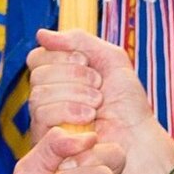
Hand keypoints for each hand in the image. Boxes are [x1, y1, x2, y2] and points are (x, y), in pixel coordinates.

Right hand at [26, 28, 173, 173]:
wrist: (136, 137)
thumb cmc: (127, 103)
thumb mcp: (110, 59)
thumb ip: (79, 40)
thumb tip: (41, 34)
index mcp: (60, 76)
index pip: (39, 56)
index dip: (63, 55)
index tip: (88, 63)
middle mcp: (48, 96)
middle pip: (38, 72)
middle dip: (74, 76)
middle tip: (99, 88)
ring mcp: (45, 119)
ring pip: (39, 93)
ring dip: (75, 94)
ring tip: (97, 105)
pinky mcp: (46, 139)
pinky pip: (42, 114)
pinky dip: (69, 111)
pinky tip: (89, 120)